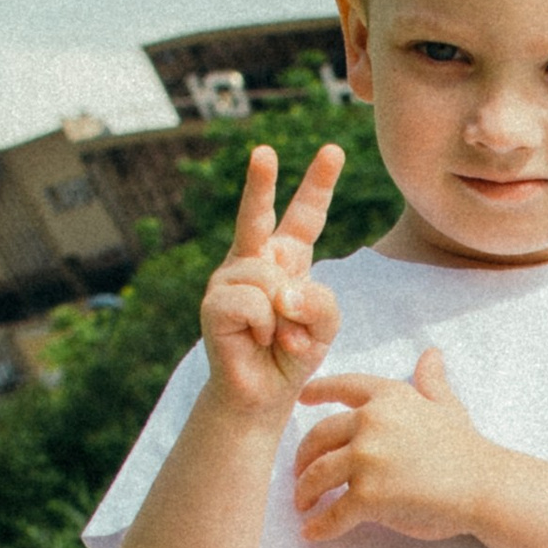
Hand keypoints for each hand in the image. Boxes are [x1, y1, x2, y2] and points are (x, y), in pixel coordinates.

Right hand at [201, 143, 344, 418]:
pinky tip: (258, 341)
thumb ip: (319, 299)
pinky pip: (255, 301)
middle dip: (260, 182)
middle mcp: (253, 261)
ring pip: (271, 277)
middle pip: (258, 215)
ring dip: (286, 315)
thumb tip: (280, 292)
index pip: (304, 217)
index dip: (318, 184)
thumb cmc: (292, 355)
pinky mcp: (214, 303)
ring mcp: (229, 279)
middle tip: (265, 151)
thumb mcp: (325, 324)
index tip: (333, 151)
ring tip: (277, 337)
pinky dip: (267, 327)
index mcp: (285, 260)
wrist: (262, 396)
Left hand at [293, 345, 493, 545]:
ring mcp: (367, 459)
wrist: (485, 485)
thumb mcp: (446, 405)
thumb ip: (430, 381)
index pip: (341, 386)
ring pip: (316, 475)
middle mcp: (371, 421)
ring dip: (304, 493)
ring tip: (303, 505)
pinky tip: (312, 533)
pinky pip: (333, 514)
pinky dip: (319, 527)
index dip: (317, 391)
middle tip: (299, 474)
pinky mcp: (369, 496)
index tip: (301, 398)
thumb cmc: (467, 448)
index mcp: (387, 397)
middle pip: (318, 436)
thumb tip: (431, 354)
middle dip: (302, 457)